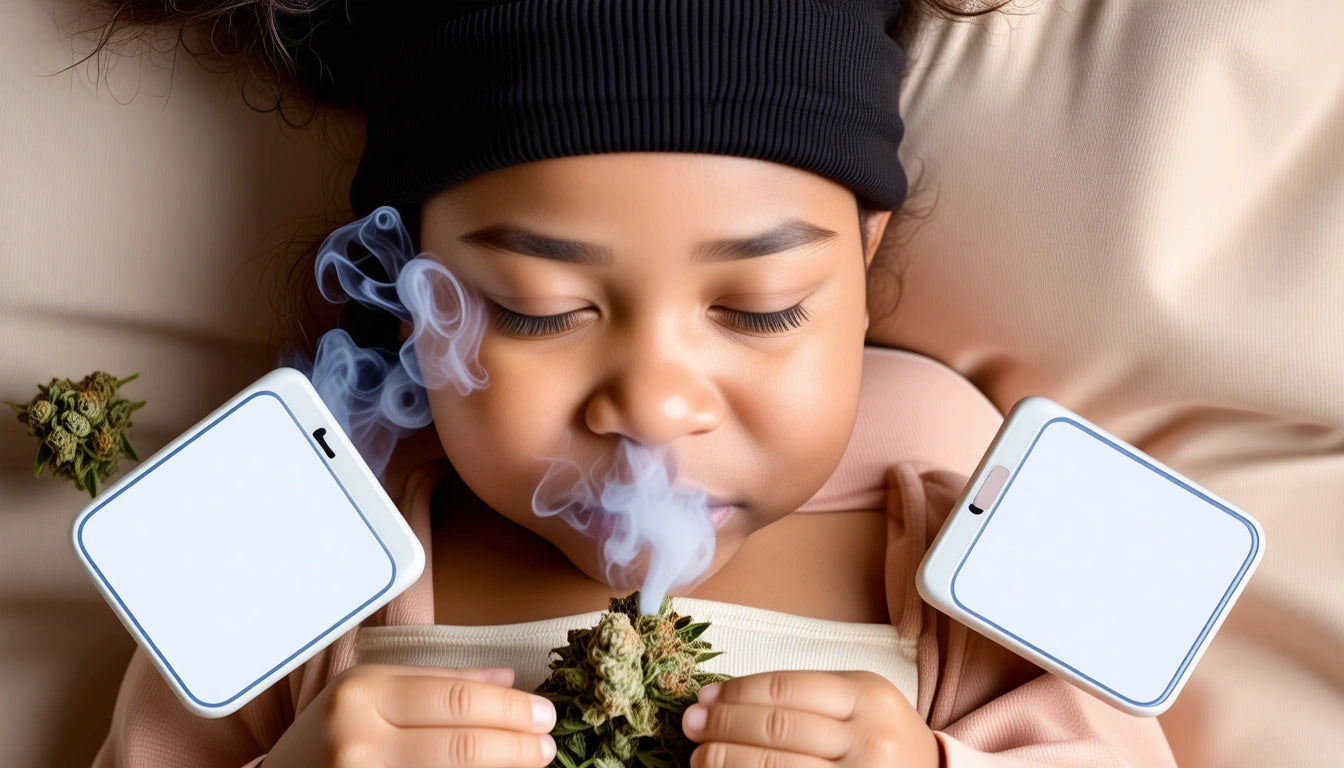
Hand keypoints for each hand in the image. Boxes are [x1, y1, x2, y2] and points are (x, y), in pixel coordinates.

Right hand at [264, 665, 557, 767]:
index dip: (509, 707)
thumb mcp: (371, 690)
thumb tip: (506, 677)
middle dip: (517, 745)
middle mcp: (356, 742)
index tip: (544, 712)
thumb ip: (437, 681)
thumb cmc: (329, 733)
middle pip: (461, 745)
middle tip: (548, 744)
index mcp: (361, 694)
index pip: (456, 698)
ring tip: (533, 762)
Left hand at [681, 670, 938, 767]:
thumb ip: (803, 695)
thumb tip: (719, 699)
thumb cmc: (882, 740)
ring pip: (774, 767)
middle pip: (776, 728)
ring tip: (700, 758)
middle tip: (691, 726)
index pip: (785, 687)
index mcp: (868, 697)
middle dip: (723, 726)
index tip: (705, 699)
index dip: (736, 693)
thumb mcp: (859, 702)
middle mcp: (869, 740)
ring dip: (726, 760)